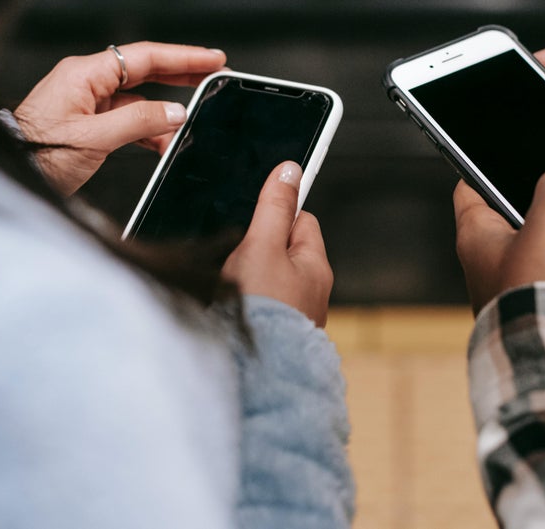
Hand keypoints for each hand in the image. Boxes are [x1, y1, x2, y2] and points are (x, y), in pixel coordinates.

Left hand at [14, 42, 226, 194]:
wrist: (8, 173)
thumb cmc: (35, 154)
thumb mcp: (93, 139)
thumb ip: (139, 122)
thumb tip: (175, 112)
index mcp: (85, 74)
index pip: (144, 57)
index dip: (183, 57)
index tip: (213, 59)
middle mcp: (86, 82)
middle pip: (144, 70)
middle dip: (181, 75)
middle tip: (214, 76)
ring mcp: (85, 101)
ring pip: (137, 98)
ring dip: (164, 110)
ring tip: (193, 120)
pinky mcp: (86, 122)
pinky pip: (125, 118)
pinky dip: (147, 128)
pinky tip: (164, 142)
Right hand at [222, 162, 333, 326]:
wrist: (252, 374)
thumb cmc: (261, 310)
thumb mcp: (262, 246)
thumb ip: (273, 207)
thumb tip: (290, 170)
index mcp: (315, 267)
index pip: (301, 220)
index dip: (275, 213)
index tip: (255, 215)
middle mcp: (310, 292)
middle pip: (281, 250)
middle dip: (256, 247)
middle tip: (236, 256)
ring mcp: (292, 316)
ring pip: (267, 279)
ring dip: (247, 276)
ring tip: (231, 285)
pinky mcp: (273, 335)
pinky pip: (258, 305)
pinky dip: (243, 302)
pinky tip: (229, 309)